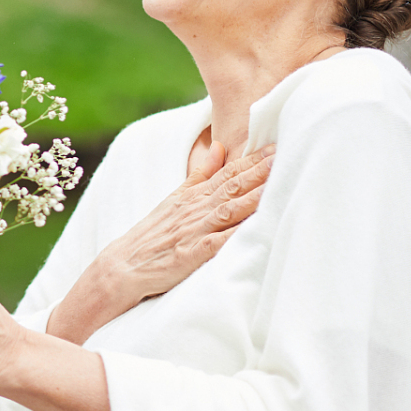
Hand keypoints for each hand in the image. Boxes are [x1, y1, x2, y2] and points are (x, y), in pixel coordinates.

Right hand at [48, 143, 272, 343]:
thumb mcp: (175, 198)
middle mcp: (197, 209)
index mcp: (194, 195)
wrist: (123, 266)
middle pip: (234, 185)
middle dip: (262, 170)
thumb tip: (219, 147)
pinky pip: (221, 241)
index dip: (254, 159)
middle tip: (288, 152)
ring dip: (256, 194)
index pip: (229, 172)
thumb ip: (200, 174)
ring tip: (279, 180)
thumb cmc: (152, 234)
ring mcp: (195, 230)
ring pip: (231, 208)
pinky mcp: (193, 253)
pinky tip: (258, 226)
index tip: (278, 144)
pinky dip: (239, 232)